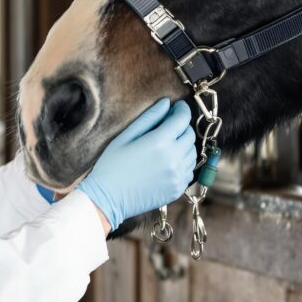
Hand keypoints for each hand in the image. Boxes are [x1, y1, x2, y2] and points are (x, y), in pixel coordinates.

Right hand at [77, 98, 195, 231]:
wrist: (108, 198)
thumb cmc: (112, 165)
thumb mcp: (126, 136)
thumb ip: (149, 118)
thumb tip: (166, 103)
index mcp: (160, 142)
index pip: (182, 119)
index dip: (182, 109)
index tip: (177, 106)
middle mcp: (173, 159)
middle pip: (190, 135)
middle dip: (182, 126)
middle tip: (170, 124)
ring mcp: (177, 176)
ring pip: (192, 153)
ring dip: (185, 144)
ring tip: (169, 143)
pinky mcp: (177, 189)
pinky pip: (190, 170)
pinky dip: (184, 162)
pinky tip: (169, 161)